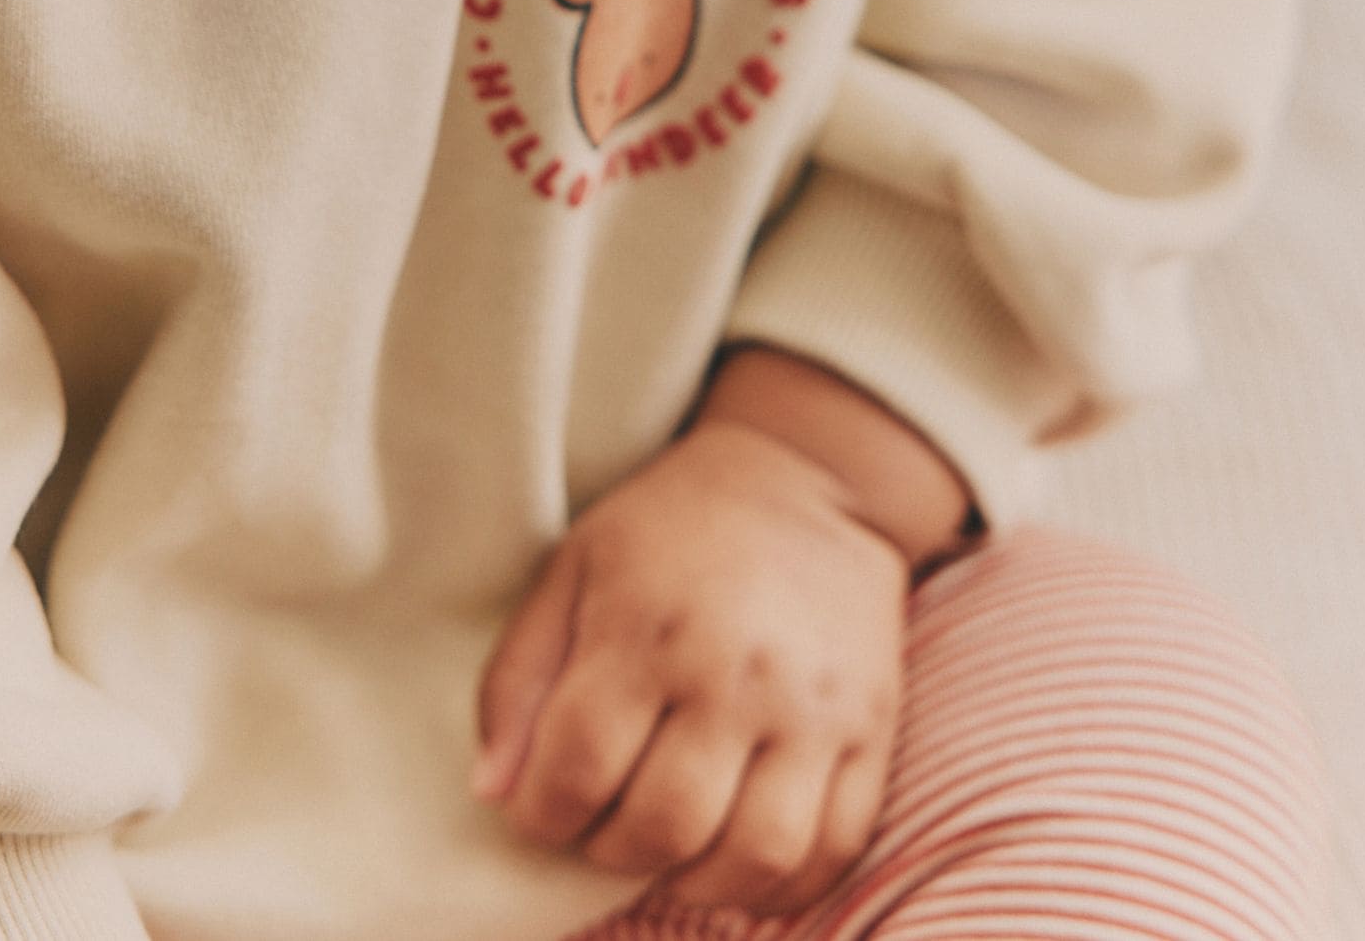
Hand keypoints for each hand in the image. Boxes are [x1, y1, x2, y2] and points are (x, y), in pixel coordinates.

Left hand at [472, 420, 908, 914]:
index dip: (542, 813)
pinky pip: (834, 849)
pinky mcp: (872, 731)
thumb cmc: (671, 525)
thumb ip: (520, 675)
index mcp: (649, 626)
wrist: (806, 478)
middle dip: (611, 850)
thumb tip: (492, 790)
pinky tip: (735, 859)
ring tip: (667, 849)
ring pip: (755, 855)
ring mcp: (814, 709)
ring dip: (695, 881)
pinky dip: (780, 886)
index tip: (539, 807)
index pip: (579, 764)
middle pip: (664, 823)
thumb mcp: (574, 565)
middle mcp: (736, 673)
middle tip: (601, 824)